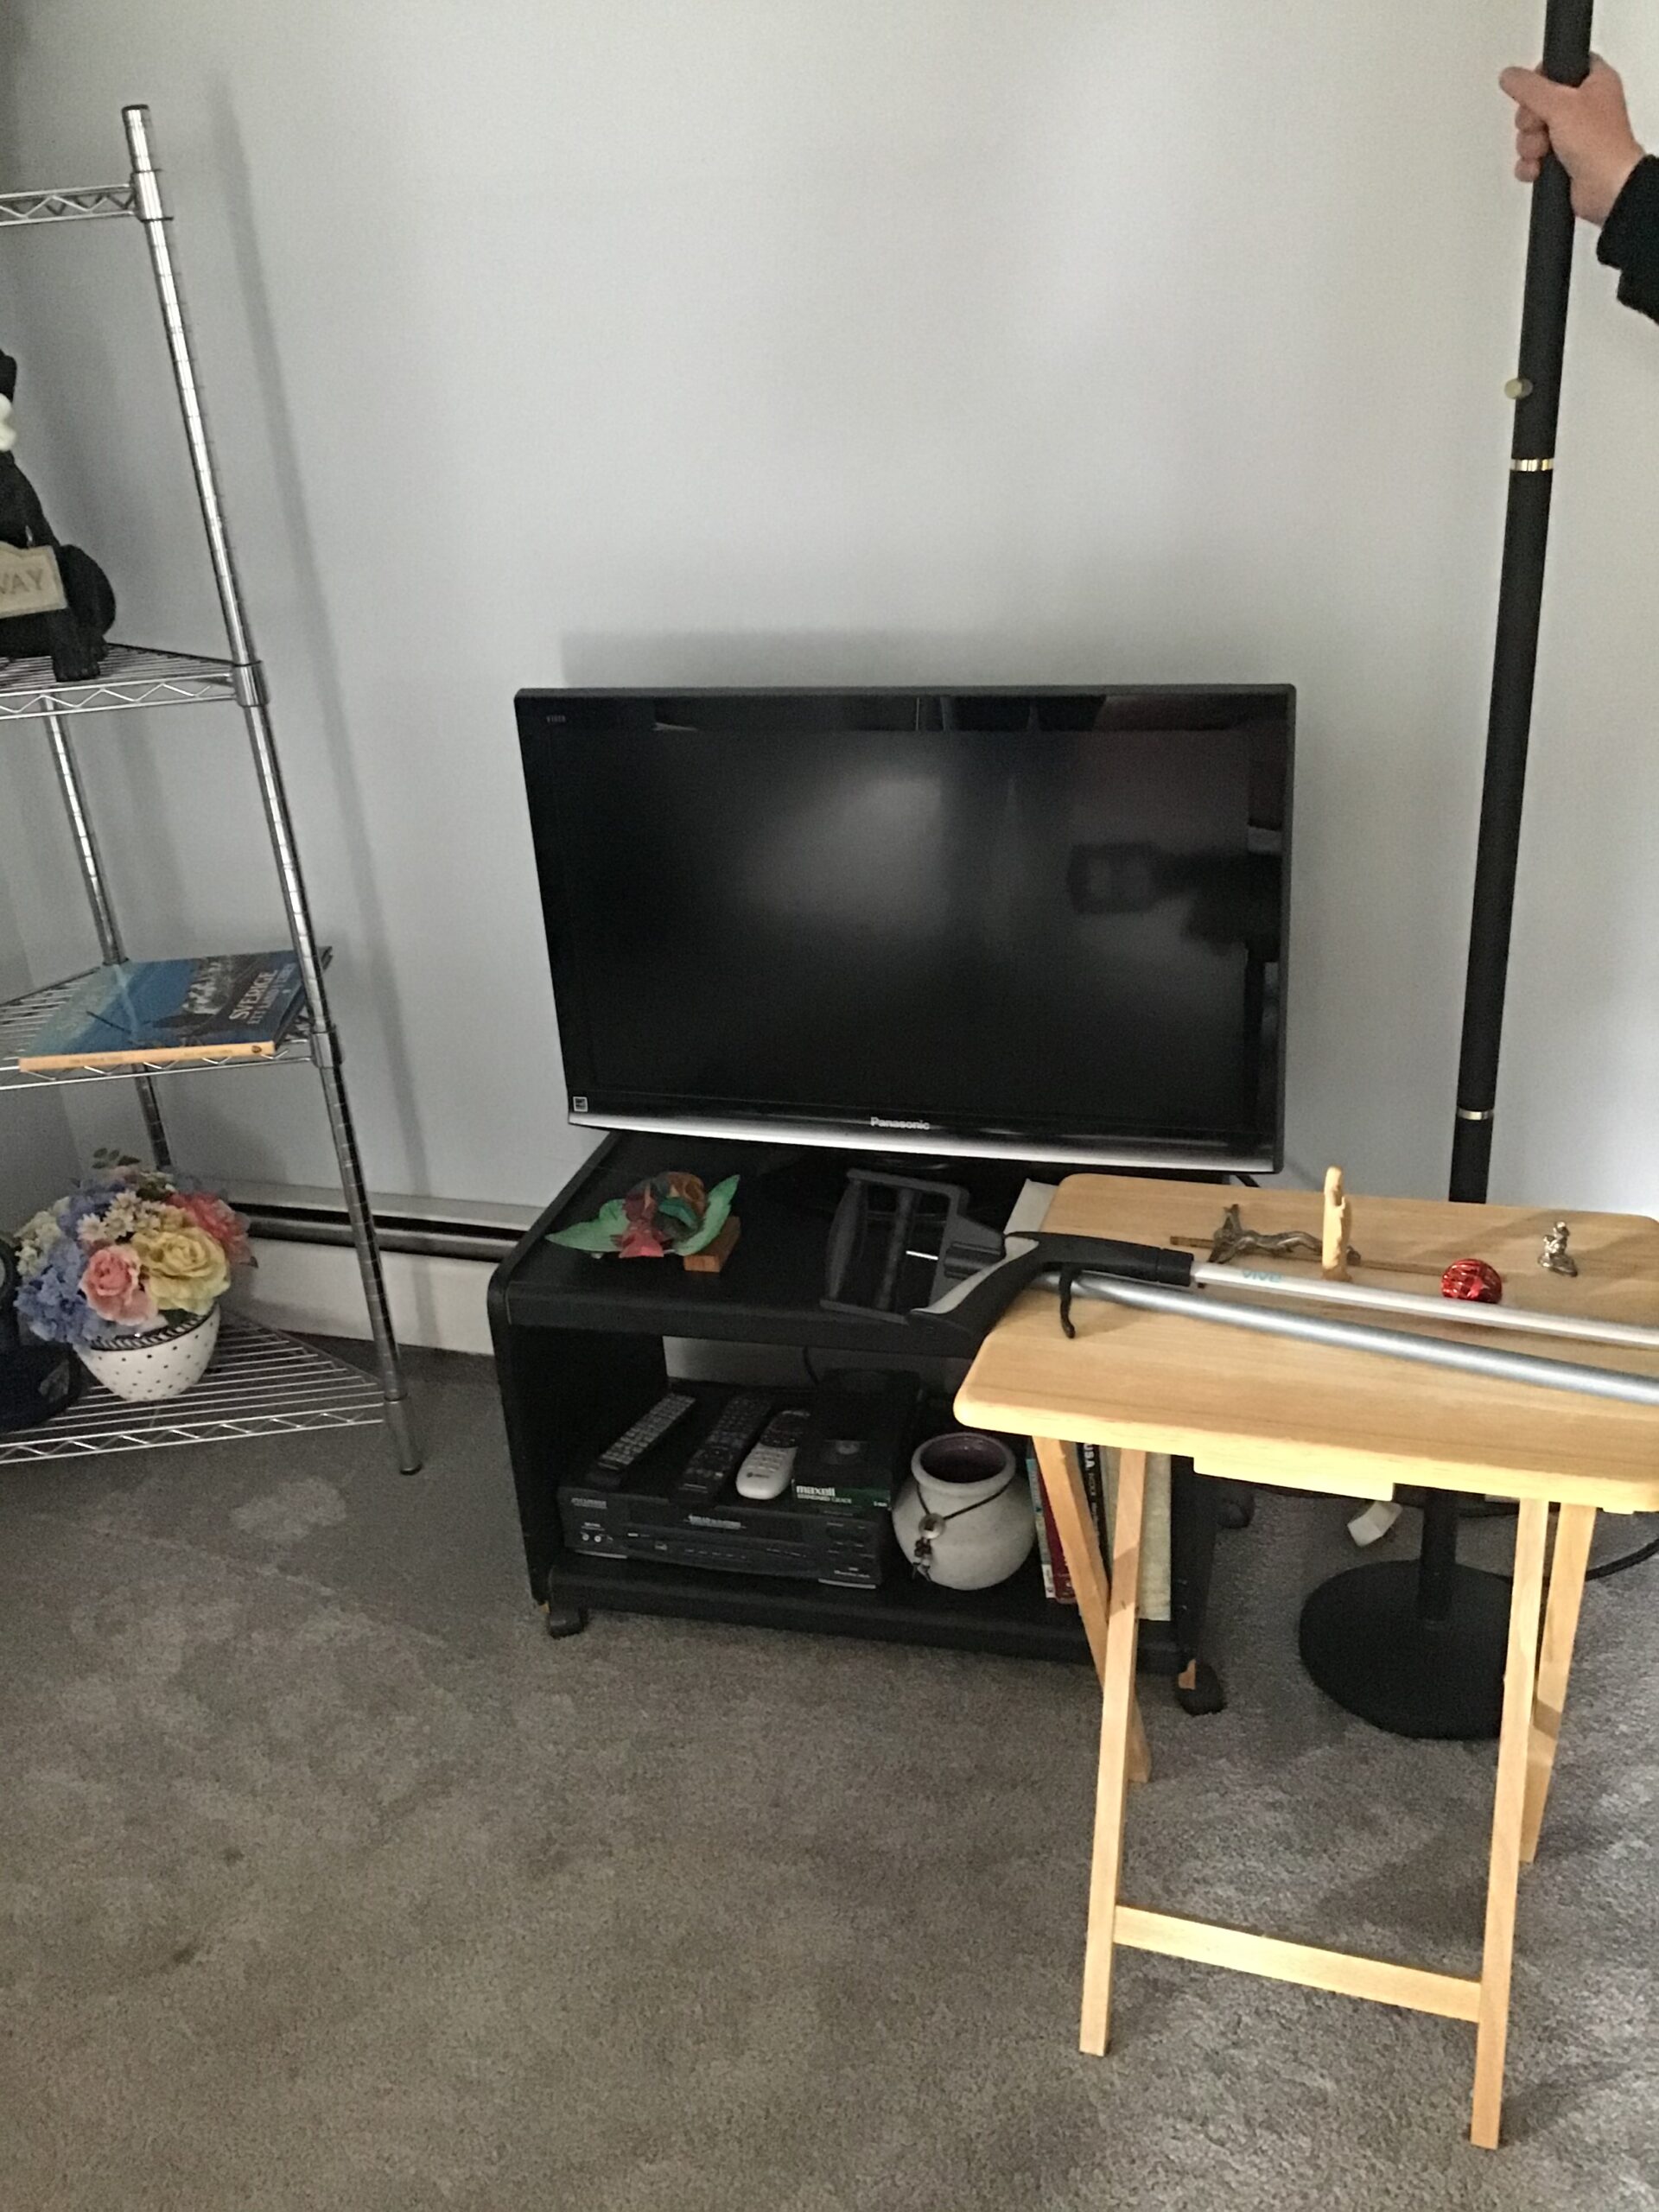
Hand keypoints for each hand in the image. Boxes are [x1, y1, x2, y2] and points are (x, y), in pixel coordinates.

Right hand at [1500, 55, 1644, 224]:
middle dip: (1530, 120)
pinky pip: (1532, 158)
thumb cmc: (1599, 144)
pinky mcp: (1562, 160)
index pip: (1561, 65)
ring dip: (1529, 145)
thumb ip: (1529, 88)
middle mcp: (1584, 106)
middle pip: (1538, 102)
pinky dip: (1529, 164)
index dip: (1542, 77)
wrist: (1606, 189)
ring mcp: (1573, 134)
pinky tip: (1537, 168)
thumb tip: (1509, 75)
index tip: (1536, 90)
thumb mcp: (1560, 104)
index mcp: (1594, 81)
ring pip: (1533, 132)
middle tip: (1541, 125)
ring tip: (1543, 151)